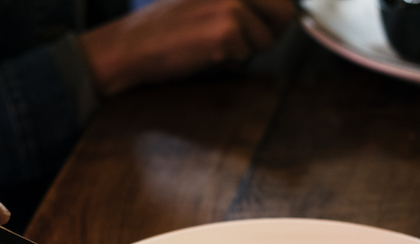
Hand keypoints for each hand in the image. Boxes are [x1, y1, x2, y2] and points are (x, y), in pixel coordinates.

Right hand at [79, 0, 297, 95]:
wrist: (134, 44)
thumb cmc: (170, 25)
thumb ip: (244, 1)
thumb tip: (285, 10)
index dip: (274, 15)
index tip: (263, 22)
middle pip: (286, 14)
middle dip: (267, 32)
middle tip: (234, 37)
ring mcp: (233, 4)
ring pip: (267, 40)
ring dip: (245, 49)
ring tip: (212, 41)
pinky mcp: (227, 31)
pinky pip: (246, 56)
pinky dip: (229, 61)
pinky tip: (204, 52)